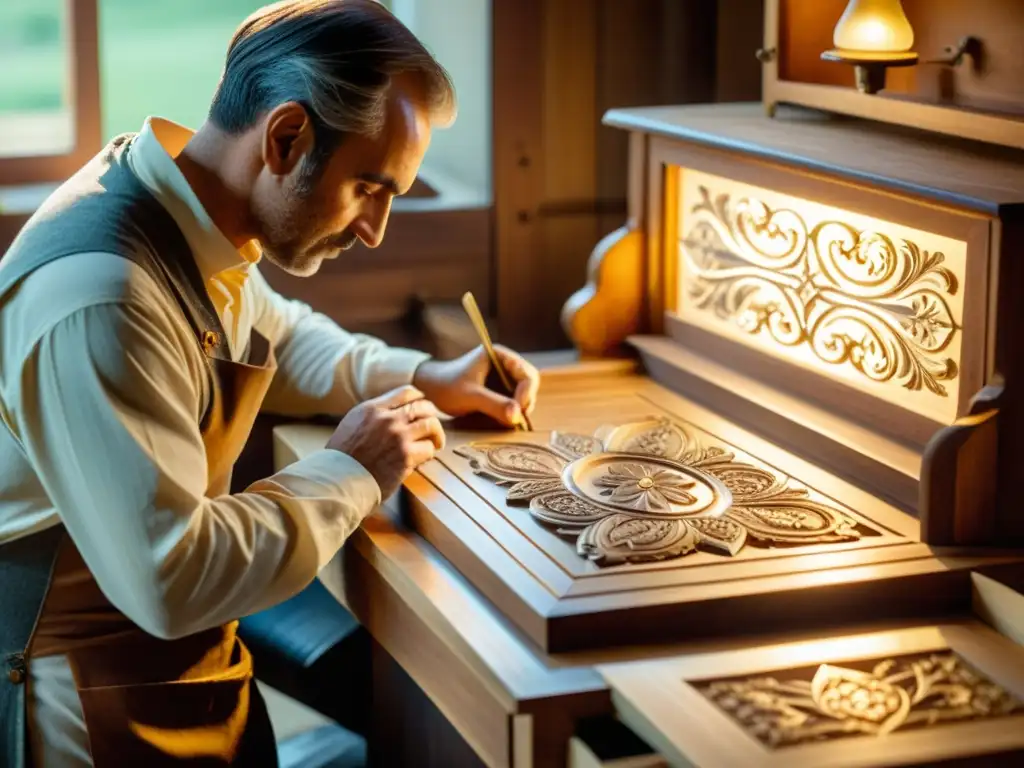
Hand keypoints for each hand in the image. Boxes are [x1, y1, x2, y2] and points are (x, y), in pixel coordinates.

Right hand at [326, 385, 444, 498]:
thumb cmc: (342, 459)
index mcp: (372, 408)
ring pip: (431, 425)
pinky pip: (429, 448)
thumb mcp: (352, 425)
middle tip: (433, 428)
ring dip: (436, 435)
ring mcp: (398, 436)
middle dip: (432, 416)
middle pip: (424, 406)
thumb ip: (373, 416)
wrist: (338, 481)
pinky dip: (429, 453)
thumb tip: (393, 414)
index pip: (406, 392)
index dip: (420, 399)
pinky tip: (424, 459)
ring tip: (436, 443)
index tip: (424, 408)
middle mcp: (386, 418)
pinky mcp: (406, 455)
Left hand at [413, 345, 539, 428]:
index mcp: (499, 355)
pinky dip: (511, 412)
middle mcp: (504, 364)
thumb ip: (495, 404)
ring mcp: (502, 377)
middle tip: (516, 419)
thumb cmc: (447, 387)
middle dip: (524, 402)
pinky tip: (503, 420)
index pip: (526, 373)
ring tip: (507, 421)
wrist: (430, 390)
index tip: (519, 411)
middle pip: (528, 384)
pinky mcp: (498, 389)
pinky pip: (513, 401)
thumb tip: (518, 416)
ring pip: (523, 395)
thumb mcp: (471, 396)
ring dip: (518, 409)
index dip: (527, 393)